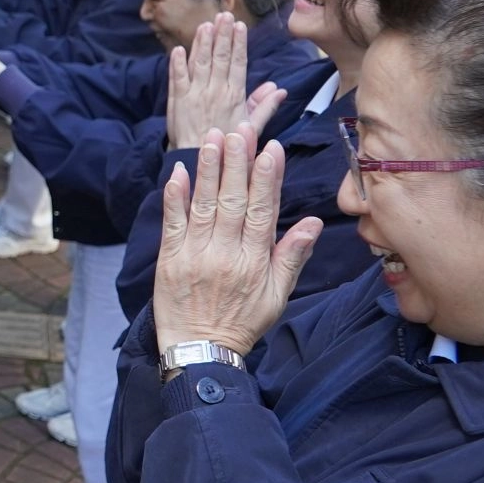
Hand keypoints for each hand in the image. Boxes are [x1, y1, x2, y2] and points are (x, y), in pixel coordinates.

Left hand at [152, 126, 321, 355]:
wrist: (200, 352)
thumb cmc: (241, 323)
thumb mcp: (277, 297)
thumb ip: (292, 257)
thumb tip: (314, 224)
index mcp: (253, 261)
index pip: (262, 211)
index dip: (266, 178)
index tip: (271, 149)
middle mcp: (224, 254)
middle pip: (232, 200)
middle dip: (236, 163)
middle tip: (240, 130)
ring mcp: (194, 254)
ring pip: (203, 205)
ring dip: (208, 169)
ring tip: (214, 138)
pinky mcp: (169, 258)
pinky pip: (172, 222)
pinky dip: (175, 196)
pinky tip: (180, 172)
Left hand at [165, 14, 287, 149]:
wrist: (200, 158)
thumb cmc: (227, 142)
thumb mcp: (251, 127)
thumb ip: (264, 106)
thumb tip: (279, 90)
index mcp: (235, 95)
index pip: (238, 63)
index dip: (238, 43)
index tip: (239, 26)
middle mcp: (215, 91)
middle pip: (220, 58)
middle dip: (222, 35)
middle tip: (224, 15)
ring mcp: (195, 94)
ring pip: (200, 62)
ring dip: (203, 42)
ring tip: (206, 25)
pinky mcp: (178, 100)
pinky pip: (177, 77)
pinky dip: (177, 63)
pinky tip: (179, 49)